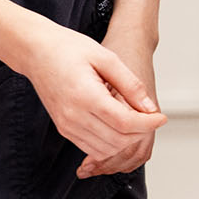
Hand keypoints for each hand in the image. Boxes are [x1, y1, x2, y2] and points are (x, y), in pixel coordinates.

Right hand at [76, 22, 161, 177]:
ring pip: (106, 149)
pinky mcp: (64, 129)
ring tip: (136, 121)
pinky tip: (119, 127)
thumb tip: (149, 107)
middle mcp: (74, 116)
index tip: (162, 117)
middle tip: (151, 118)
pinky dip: (110, 143)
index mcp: (86, 96)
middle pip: (117, 140)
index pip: (125, 123)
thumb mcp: (106, 57)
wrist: (36, 52)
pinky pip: (92, 148)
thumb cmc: (68, 48)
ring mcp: (66, 125)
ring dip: (126, 140)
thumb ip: (130, 84)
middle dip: (140, 133)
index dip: (148, 124)